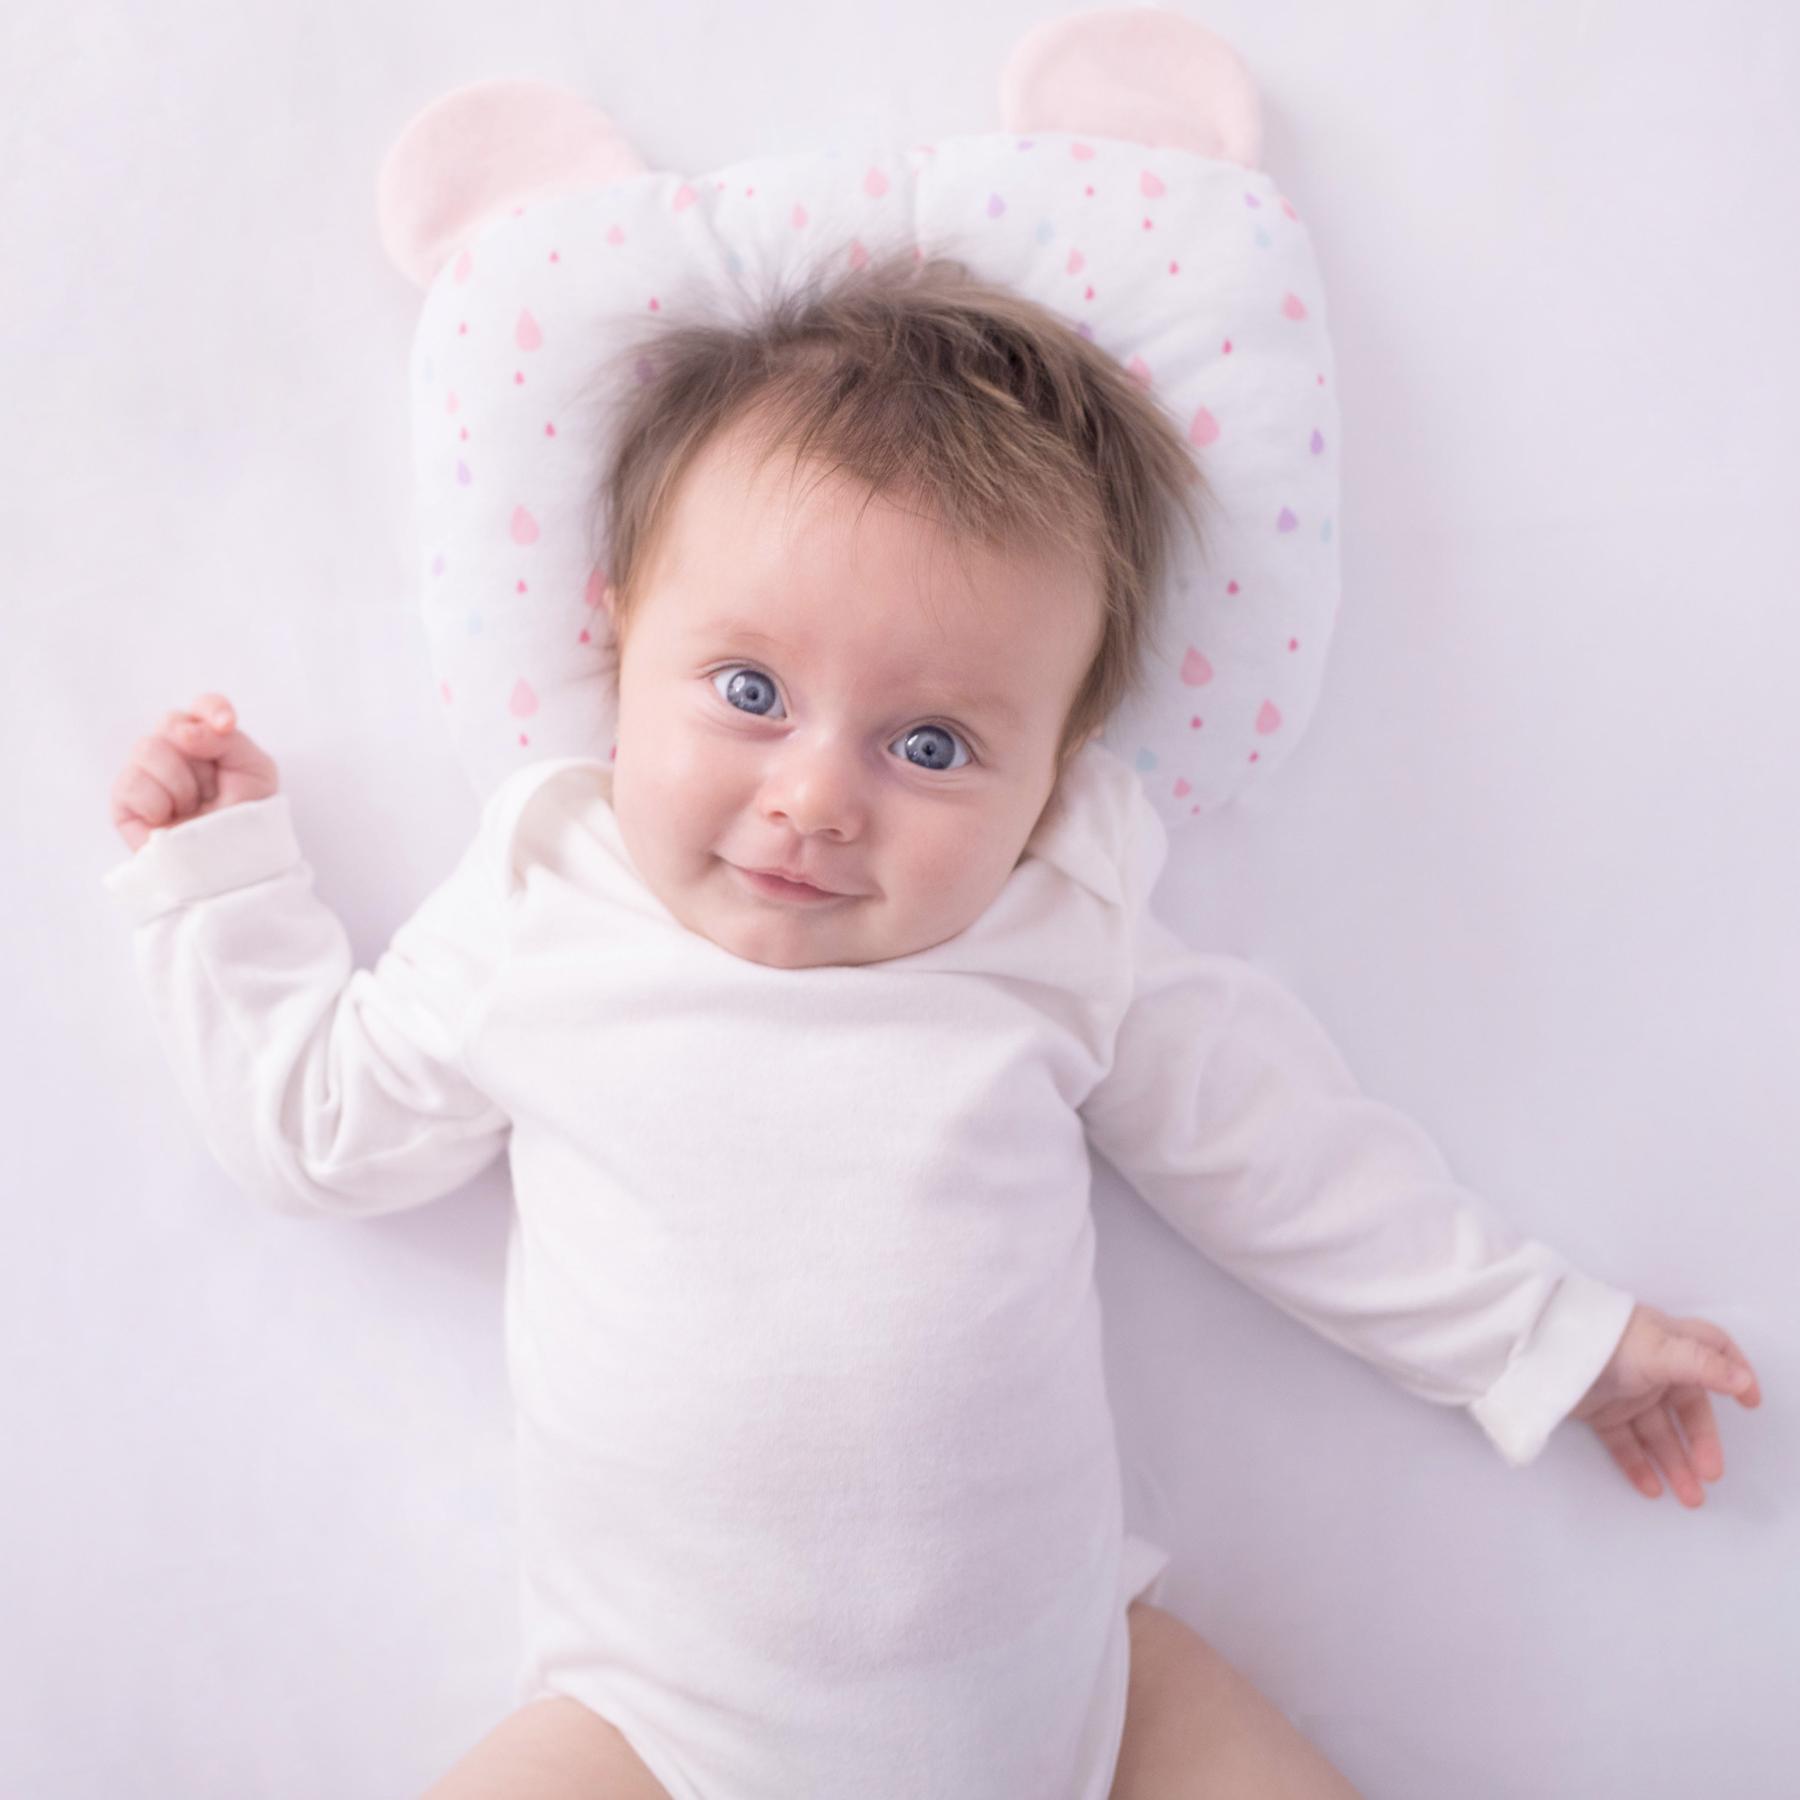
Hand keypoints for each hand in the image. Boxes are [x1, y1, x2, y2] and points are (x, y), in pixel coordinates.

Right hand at [110, 693, 280, 852]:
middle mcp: (172, 751)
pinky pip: (131, 783)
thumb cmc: (248, 817)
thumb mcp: (255, 771)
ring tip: (193, 809)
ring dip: (181, 784)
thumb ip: (228, 739)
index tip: (226, 724)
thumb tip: (184, 731)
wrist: (237, 863)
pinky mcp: (125, 802)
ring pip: (148, 748)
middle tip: (212, 789)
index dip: (212, 710)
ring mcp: (146, 774)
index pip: (202, 707)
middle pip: (171, 723)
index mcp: (207, 741)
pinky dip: (157, 803)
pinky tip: (169, 820)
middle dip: (198, 757)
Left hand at [1569, 1303, 1760, 1507]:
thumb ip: (1703, 1366)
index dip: (1733, 1373)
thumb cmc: (1605, 1340)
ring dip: (1675, 1463)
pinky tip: (1652, 1488)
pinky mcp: (1597, 1409)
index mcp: (1669, 1344)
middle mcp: (1649, 1366)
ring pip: (1657, 1431)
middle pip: (1687, 1409)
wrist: (1540, 1347)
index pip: (1711, 1352)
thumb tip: (1743, 1379)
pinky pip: (1623, 1441)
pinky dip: (1637, 1464)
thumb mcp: (1659, 1351)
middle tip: (1710, 1477)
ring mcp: (1623, 1389)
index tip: (1750, 1403)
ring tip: (1689, 1497)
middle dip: (1701, 1444)